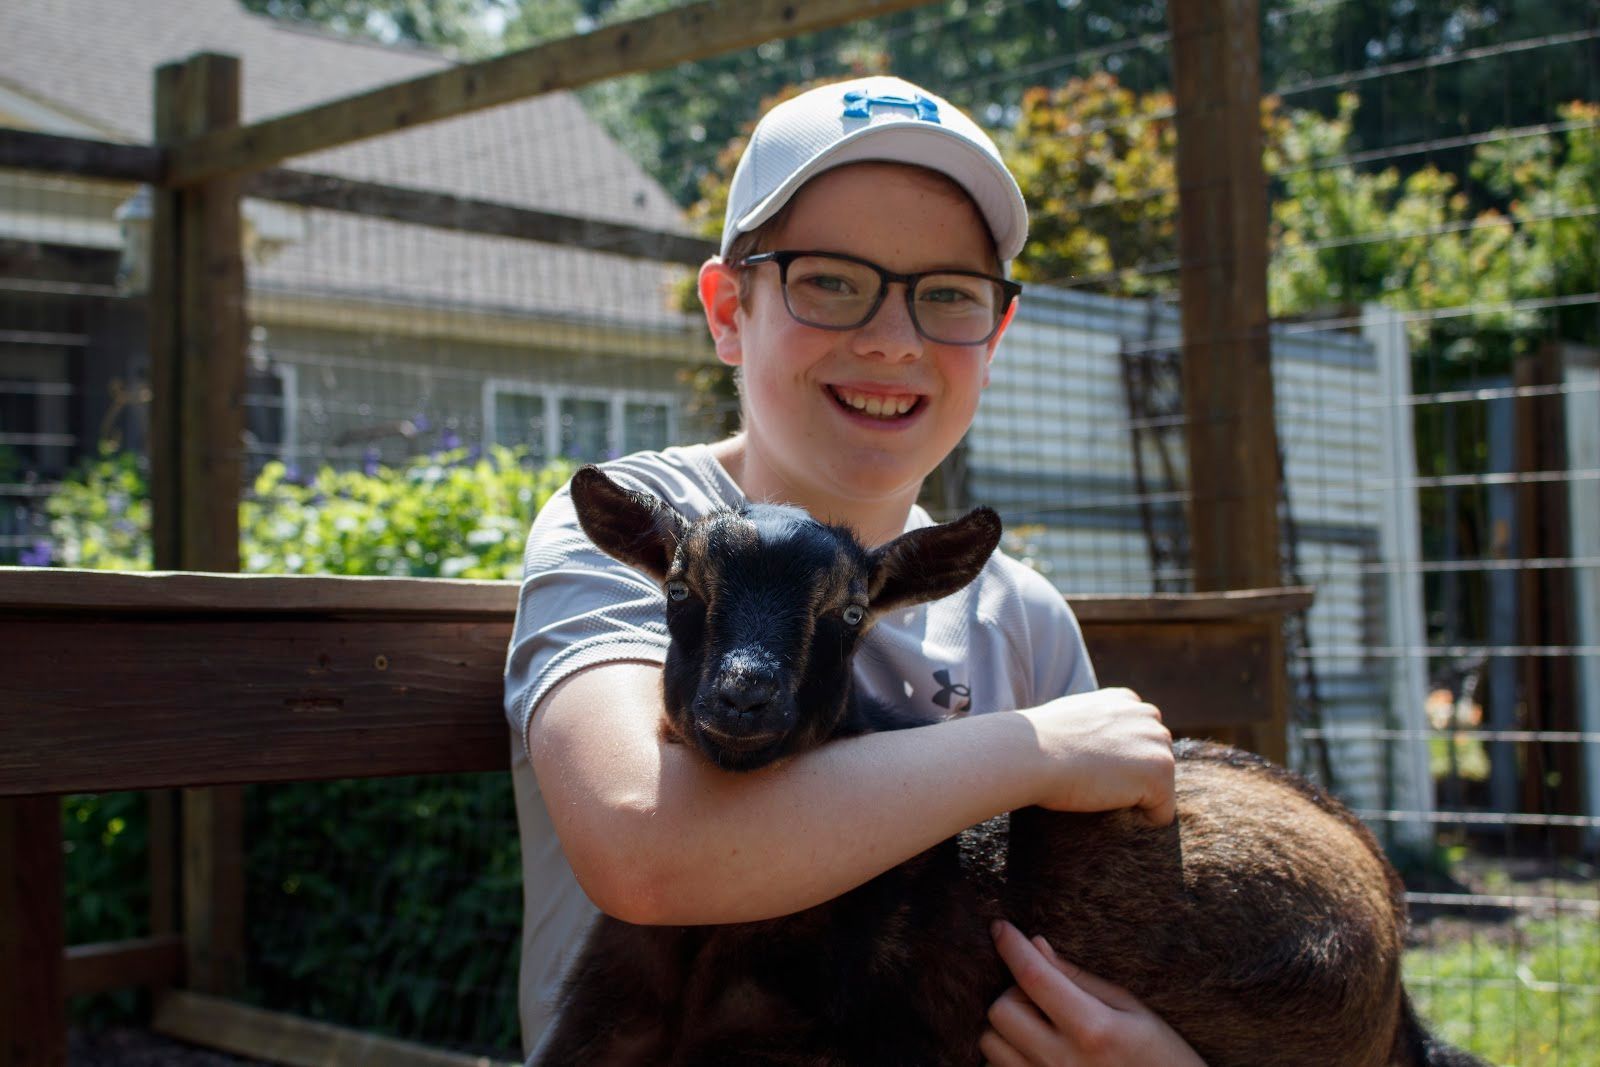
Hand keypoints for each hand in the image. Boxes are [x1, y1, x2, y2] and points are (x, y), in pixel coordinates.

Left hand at [981, 921, 1205, 1066]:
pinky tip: (1036, 1052)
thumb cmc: (1160, 1057)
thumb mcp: (1132, 1009)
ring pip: (990, 1044)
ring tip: (1039, 1028)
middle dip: (1014, 994)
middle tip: (1042, 997)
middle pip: (1001, 1011)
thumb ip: (1078, 978)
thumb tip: (1037, 945)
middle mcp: (1063, 1063)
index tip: (1000, 927)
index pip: (1034, 977)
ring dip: (1007, 1028)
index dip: (1012, 947)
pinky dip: (1008, 1056)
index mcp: (1093, 1030)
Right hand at [1018, 687, 1174, 824]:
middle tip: (1094, 782)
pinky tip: (1110, 808)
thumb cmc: (1039, 743)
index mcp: (1126, 700)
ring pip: (1161, 787)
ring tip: (1099, 792)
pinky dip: (1142, 821)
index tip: (1094, 766)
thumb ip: (1097, 727)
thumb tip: (1096, 748)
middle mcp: (1148, 716)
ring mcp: (1157, 743)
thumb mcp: (1073, 719)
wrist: (1030, 753)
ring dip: (1137, 797)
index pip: (1142, 739)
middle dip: (1135, 778)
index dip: (1121, 760)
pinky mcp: (1160, 772)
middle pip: (1156, 761)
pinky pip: (1162, 813)